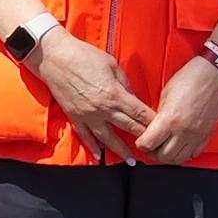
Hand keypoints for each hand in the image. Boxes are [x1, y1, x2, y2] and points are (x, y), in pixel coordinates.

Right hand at [30, 27, 146, 159]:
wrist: (55, 58)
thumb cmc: (84, 56)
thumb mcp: (112, 65)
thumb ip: (125, 84)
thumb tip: (134, 98)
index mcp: (115, 94)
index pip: (139, 113)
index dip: (152, 122)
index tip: (163, 128)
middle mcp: (103, 109)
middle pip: (128, 128)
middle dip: (143, 138)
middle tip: (155, 148)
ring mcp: (88, 115)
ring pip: (108, 138)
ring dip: (121, 151)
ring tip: (132, 161)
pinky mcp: (75, 117)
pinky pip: (85, 136)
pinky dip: (93, 146)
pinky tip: (100, 155)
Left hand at [129, 60, 217, 167]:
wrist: (216, 74)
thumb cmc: (193, 77)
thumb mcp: (166, 93)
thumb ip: (158, 113)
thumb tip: (153, 126)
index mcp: (170, 119)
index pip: (148, 143)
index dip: (141, 144)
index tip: (141, 141)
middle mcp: (184, 131)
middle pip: (163, 156)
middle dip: (153, 153)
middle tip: (151, 146)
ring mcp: (197, 135)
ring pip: (178, 159)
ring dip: (168, 156)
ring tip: (164, 148)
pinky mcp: (207, 136)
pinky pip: (193, 154)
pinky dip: (184, 154)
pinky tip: (180, 146)